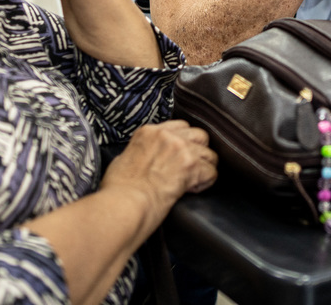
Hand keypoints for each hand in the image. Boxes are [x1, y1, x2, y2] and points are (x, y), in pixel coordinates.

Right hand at [101, 121, 217, 217]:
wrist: (124, 204)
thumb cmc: (118, 190)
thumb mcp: (122, 160)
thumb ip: (139, 152)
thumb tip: (143, 157)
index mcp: (149, 132)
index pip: (180, 126)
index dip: (184, 142)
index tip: (180, 156)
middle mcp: (167, 136)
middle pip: (199, 136)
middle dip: (198, 152)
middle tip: (190, 168)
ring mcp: (180, 149)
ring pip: (209, 154)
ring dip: (204, 168)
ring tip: (193, 181)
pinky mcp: (191, 166)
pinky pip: (211, 172)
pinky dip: (206, 182)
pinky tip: (194, 190)